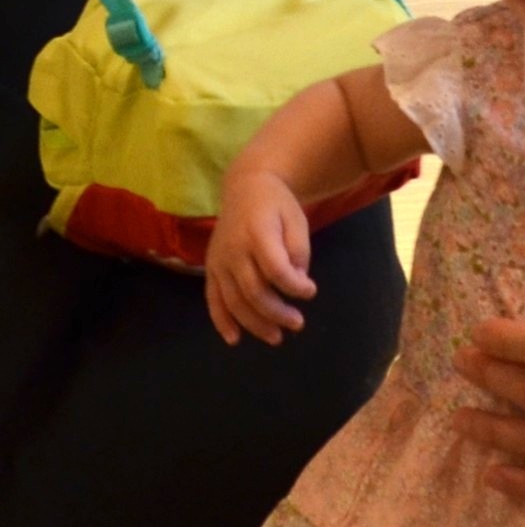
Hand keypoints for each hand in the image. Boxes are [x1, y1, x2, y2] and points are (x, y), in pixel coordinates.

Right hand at [204, 169, 316, 345]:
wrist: (246, 187)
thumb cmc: (277, 206)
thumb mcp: (297, 221)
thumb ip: (298, 252)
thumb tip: (298, 284)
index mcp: (257, 233)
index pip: (275, 269)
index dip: (294, 286)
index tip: (311, 291)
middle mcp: (234, 249)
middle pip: (253, 290)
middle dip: (277, 312)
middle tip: (298, 324)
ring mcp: (219, 260)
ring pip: (234, 300)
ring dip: (255, 324)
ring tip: (277, 338)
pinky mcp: (211, 268)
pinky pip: (213, 298)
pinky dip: (222, 321)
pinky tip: (234, 339)